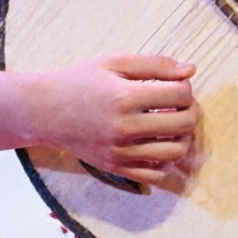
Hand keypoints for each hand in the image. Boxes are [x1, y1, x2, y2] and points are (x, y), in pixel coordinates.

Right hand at [24, 55, 199, 183]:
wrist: (45, 111)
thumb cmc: (81, 81)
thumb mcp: (114, 62)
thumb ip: (155, 64)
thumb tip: (191, 70)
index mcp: (125, 96)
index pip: (179, 94)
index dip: (185, 87)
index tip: (176, 85)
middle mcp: (124, 127)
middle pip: (183, 124)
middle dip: (191, 111)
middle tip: (182, 105)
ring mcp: (120, 152)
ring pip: (174, 152)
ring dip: (183, 138)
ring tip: (174, 126)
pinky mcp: (116, 168)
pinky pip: (155, 174)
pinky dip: (165, 161)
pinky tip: (159, 145)